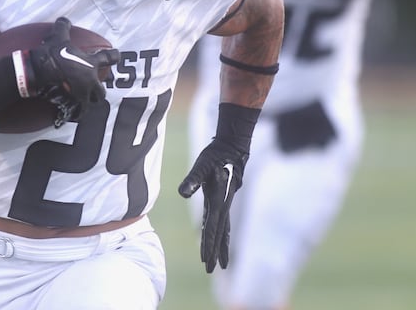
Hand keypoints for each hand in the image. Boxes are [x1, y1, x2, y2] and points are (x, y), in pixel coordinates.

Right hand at [27, 17, 119, 121]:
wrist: (40, 73)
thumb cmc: (52, 55)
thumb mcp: (58, 38)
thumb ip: (63, 28)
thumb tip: (64, 19)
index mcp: (90, 64)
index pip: (108, 58)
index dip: (114, 56)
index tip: (117, 55)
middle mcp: (90, 81)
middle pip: (101, 90)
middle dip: (99, 91)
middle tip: (94, 89)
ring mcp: (82, 94)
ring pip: (92, 102)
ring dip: (89, 102)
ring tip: (84, 102)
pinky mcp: (72, 104)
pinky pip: (78, 113)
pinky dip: (77, 114)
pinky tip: (73, 115)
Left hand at [177, 139, 248, 272]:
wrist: (233, 146)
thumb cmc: (217, 154)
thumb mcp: (202, 165)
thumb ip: (193, 179)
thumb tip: (182, 193)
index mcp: (219, 200)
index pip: (212, 227)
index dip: (208, 244)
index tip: (206, 260)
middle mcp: (223, 205)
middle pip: (220, 234)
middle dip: (215, 253)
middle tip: (212, 270)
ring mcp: (225, 203)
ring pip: (223, 230)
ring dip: (221, 247)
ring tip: (221, 264)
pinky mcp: (223, 199)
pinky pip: (222, 222)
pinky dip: (220, 234)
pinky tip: (215, 238)